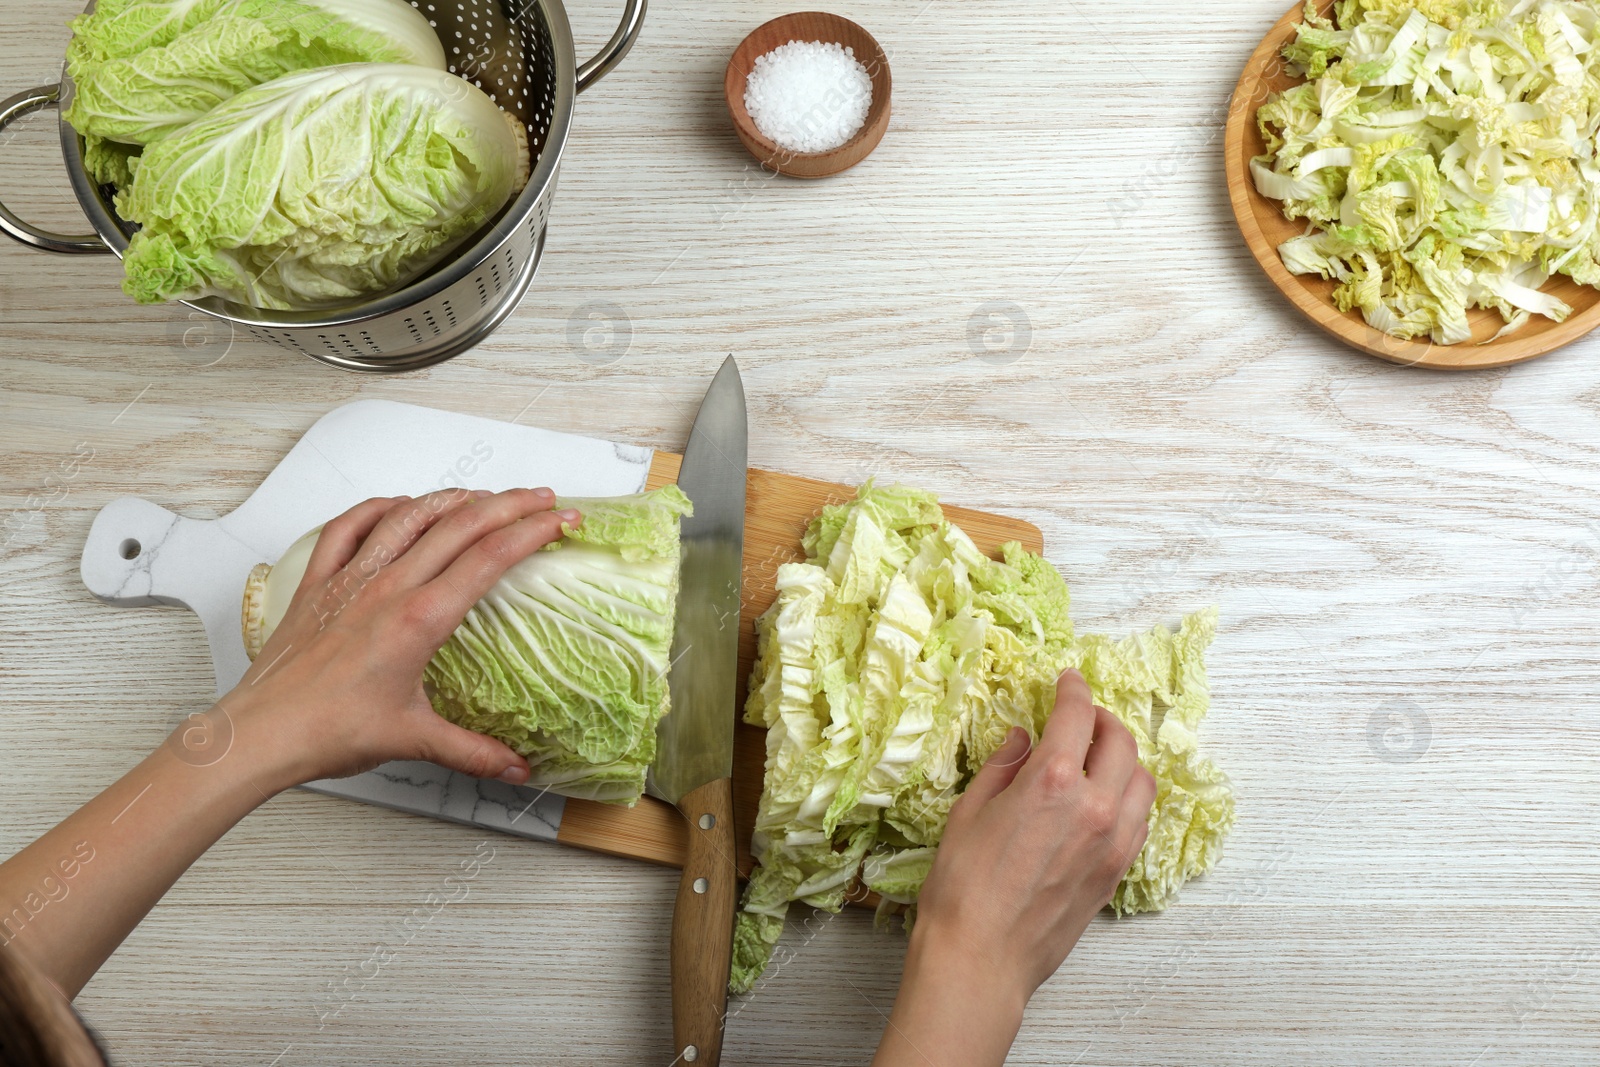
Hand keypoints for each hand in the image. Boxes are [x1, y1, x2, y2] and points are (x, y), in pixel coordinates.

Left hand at [223, 487, 580, 789]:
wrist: (261, 733)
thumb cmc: (328, 732)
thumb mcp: (413, 740)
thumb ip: (473, 752)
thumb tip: (517, 770)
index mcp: (420, 619)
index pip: (490, 558)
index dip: (532, 532)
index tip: (561, 520)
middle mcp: (389, 588)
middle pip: (461, 526)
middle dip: (509, 505)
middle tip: (541, 498)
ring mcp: (352, 579)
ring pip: (410, 517)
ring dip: (453, 498)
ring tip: (484, 495)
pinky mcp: (319, 583)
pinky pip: (349, 527)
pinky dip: (379, 508)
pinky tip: (399, 505)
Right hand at [872, 669, 1155, 1066]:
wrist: (981, 958)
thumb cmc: (963, 888)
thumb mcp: (969, 812)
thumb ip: (1002, 767)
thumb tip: (1021, 739)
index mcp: (1053, 781)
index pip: (1078, 716)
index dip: (1073, 690)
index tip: (1068, 680)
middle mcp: (1094, 806)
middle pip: (1121, 743)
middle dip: (1104, 719)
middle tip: (1084, 716)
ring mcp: (1112, 842)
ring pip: (1143, 782)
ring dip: (1125, 759)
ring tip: (1101, 756)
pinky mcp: (1117, 873)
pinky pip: (1140, 821)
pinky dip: (1130, 798)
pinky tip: (1105, 799)